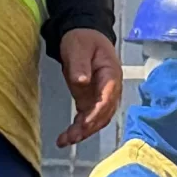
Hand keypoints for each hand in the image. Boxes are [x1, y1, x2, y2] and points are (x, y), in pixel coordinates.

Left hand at [56, 29, 121, 145]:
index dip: (96, 114)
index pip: (107, 99)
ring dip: (83, 132)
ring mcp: (101, 97)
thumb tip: (82, 82)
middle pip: (104, 114)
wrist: (83, 35)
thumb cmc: (83, 39)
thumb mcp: (79, 47)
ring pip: (96, 120)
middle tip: (71, 138)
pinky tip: (65, 138)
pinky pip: (87, 118)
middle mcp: (110, 90)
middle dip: (88, 128)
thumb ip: (80, 65)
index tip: (83, 124)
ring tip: (65, 141)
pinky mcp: (90, 101)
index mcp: (111, 75)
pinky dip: (78, 129)